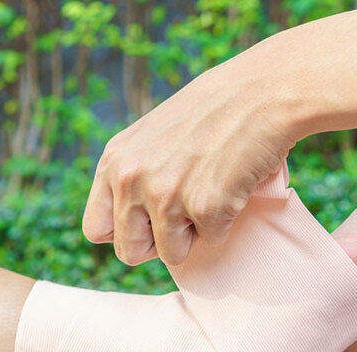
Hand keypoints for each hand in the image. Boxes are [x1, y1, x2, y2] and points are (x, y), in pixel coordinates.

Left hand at [82, 58, 296, 265]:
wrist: (261, 92)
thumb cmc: (211, 111)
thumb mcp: (150, 136)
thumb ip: (132, 173)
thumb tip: (129, 218)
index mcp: (113, 162)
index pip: (95, 230)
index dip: (124, 232)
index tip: (146, 222)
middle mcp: (131, 181)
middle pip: (129, 252)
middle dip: (157, 243)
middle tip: (182, 217)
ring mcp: (166, 196)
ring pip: (171, 254)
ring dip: (193, 235)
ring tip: (208, 193)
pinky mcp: (205, 208)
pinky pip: (211, 240)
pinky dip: (225, 222)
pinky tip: (230, 186)